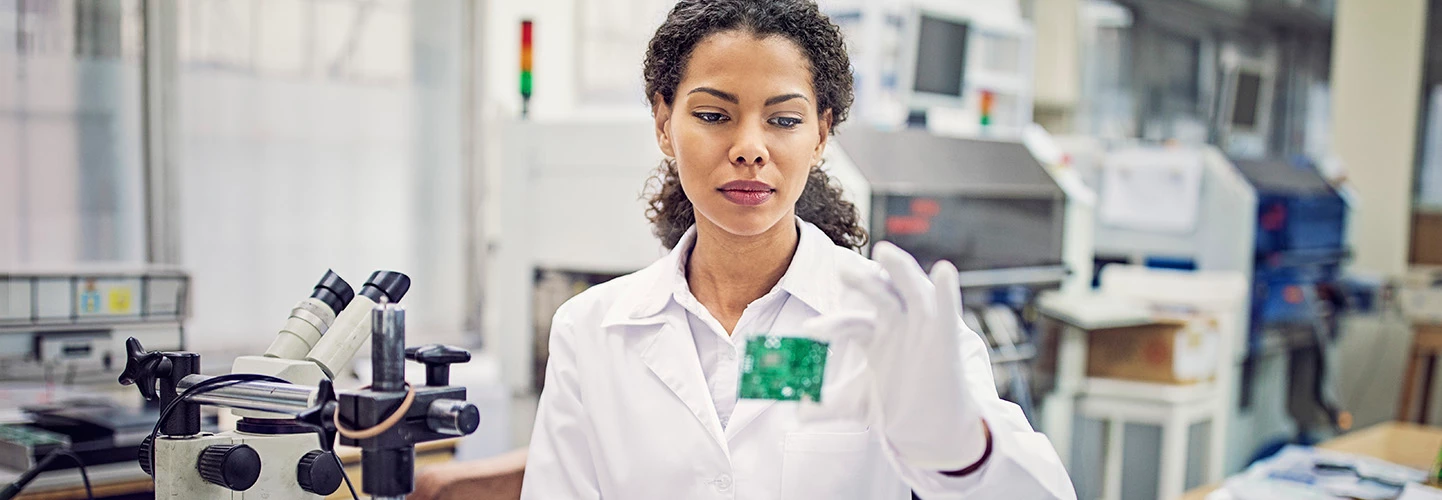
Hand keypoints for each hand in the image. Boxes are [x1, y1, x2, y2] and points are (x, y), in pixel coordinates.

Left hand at [803, 242, 987, 470]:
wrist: (931, 421)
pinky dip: (946, 290)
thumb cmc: (893, 402)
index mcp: (873, 334)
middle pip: (879, 294)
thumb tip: (798, 414)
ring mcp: (922, 325)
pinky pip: (946, 309)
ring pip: (911, 291)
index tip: (809, 331)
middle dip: (862, 281)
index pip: (850, 322)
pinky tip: (944, 270)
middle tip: (842, 269)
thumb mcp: (858, 404)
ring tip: (884, 252)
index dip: (832, 325)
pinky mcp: (946, 336)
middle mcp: (897, 322)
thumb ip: (828, 406)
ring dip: (900, 271)